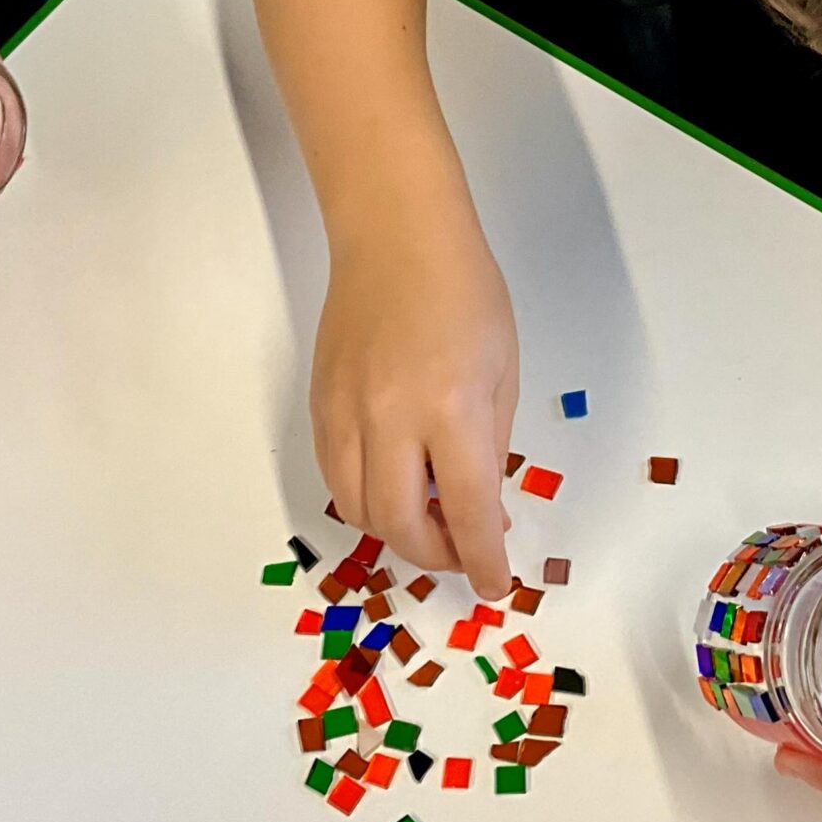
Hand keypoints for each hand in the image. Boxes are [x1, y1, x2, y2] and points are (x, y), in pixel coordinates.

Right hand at [312, 225, 517, 596]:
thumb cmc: (466, 295)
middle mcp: (390, 419)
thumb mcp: (504, 374)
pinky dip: (366, 499)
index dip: (483, 561)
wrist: (396, 237)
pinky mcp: (318, 406)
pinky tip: (396, 485)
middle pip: (399, 526)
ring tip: (432, 516)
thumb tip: (481, 511)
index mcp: (451, 409)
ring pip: (358, 510)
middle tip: (464, 550)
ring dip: (397, 532)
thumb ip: (490, 448)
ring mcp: (345, 413)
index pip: (465, 512)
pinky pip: (336, 478)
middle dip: (436, 556)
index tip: (495, 585)